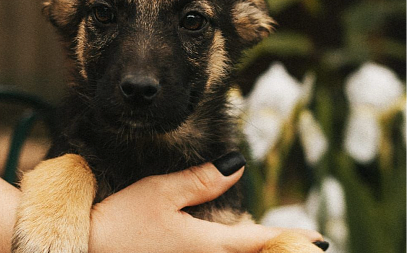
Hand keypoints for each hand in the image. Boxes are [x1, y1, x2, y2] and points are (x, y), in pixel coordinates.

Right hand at [89, 161, 322, 252]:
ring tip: (279, 245)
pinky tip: (232, 244)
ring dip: (257, 252)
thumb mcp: (161, 193)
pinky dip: (233, 251)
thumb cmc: (123, 220)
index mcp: (206, 243)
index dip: (290, 238)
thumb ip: (202, 181)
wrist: (90, 249)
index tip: (319, 238)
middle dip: (280, 251)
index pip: (258, 241)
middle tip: (308, 244)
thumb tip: (237, 165)